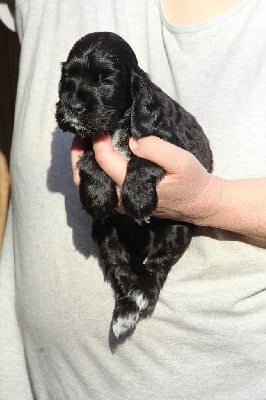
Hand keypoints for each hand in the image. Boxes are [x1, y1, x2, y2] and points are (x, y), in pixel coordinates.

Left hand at [90, 135, 216, 222]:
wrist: (199, 204)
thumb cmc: (191, 181)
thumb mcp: (181, 161)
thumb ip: (157, 149)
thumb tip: (132, 140)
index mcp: (131, 187)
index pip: (105, 161)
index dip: (99, 140)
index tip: (100, 124)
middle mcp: (120, 199)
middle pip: (85, 178)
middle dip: (78, 154)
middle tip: (81, 132)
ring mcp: (120, 203)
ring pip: (89, 184)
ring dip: (83, 162)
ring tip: (85, 140)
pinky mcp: (123, 202)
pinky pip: (100, 186)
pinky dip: (93, 169)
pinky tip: (98, 154)